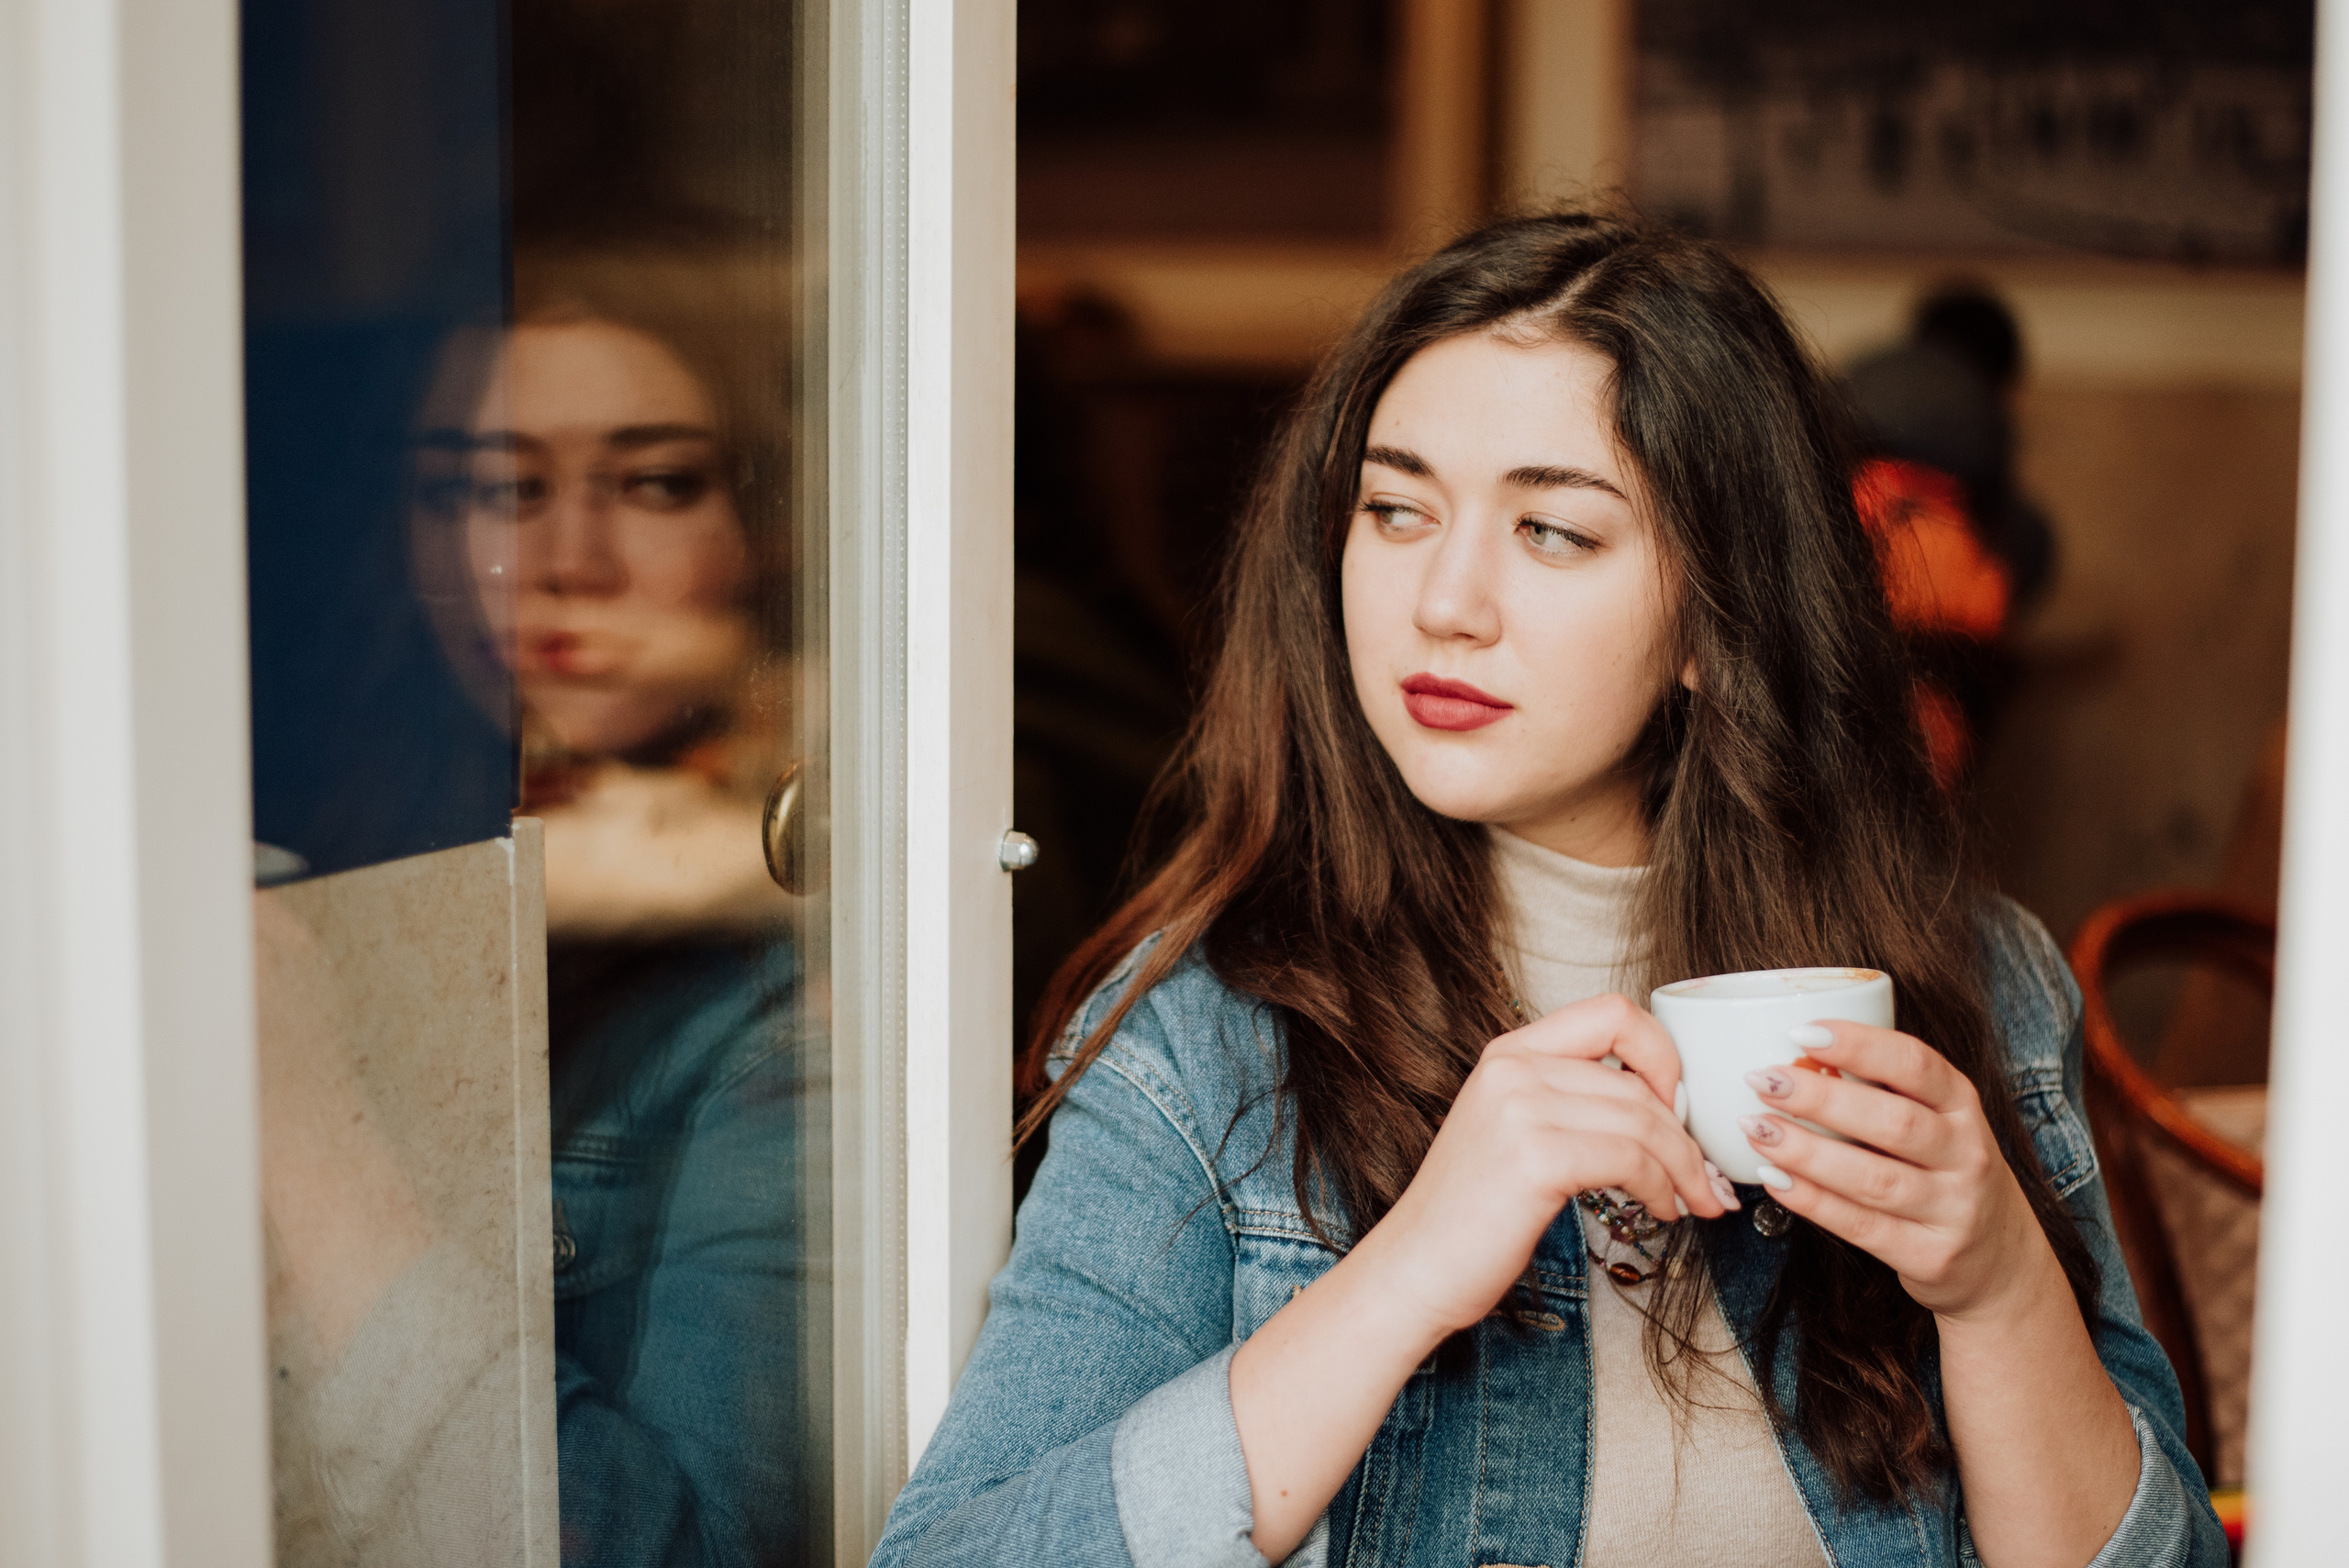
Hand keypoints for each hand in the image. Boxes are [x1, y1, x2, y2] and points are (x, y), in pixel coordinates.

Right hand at [1363, 994, 1736, 1340]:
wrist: (1415, 1268)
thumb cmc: (1470, 1214)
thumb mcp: (1514, 1132)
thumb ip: (1571, 1103)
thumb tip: (1666, 1111)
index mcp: (1510, 1053)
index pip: (1613, 1012)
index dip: (1662, 1054)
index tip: (1675, 1105)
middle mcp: (1513, 1068)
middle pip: (1639, 1083)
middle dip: (1687, 1137)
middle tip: (1707, 1180)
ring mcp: (1521, 1107)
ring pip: (1645, 1121)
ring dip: (1684, 1169)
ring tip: (1693, 1203)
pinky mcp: (1536, 1156)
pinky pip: (1631, 1159)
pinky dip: (1662, 1188)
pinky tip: (1659, 1211)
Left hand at [1738, 1021, 2052, 1320]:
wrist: (2000, 1260)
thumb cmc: (1946, 1173)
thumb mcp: (1937, 1122)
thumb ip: (1884, 1092)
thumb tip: (1797, 1057)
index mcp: (1963, 1107)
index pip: (1917, 1065)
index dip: (1860, 1044)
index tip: (1803, 1031)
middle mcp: (1966, 1155)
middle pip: (1892, 1122)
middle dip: (1821, 1099)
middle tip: (1763, 1080)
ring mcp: (1953, 1210)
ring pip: (1873, 1179)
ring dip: (1807, 1153)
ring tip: (1756, 1129)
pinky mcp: (1930, 1256)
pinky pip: (1862, 1226)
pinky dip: (1813, 1202)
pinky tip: (1776, 1179)